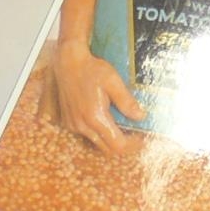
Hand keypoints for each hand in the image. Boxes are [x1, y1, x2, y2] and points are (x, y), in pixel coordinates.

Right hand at [47, 40, 142, 155]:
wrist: (68, 61)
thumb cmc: (91, 69)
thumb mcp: (113, 81)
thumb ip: (127, 102)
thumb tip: (141, 117)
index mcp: (95, 117)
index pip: (117, 145)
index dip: (132, 145)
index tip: (142, 139)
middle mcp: (82, 125)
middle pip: (107, 149)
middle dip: (123, 145)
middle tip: (135, 135)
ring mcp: (73, 125)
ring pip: (97, 143)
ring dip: (110, 139)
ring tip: (122, 128)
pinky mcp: (68, 121)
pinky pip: (86, 135)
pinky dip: (98, 133)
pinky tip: (105, 121)